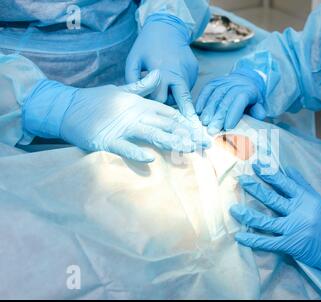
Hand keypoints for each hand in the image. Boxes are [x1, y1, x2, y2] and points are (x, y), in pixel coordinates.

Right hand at [23, 71, 209, 161]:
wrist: (67, 107)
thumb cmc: (96, 101)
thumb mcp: (121, 90)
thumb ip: (142, 86)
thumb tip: (158, 73)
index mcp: (140, 104)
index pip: (169, 114)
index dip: (187, 123)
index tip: (202, 133)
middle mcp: (135, 114)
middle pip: (166, 125)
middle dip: (187, 135)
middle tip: (204, 145)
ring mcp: (121, 126)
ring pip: (151, 134)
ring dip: (170, 142)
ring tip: (187, 149)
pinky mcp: (106, 139)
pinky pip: (123, 147)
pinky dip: (135, 152)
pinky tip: (149, 159)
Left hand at [125, 14, 197, 117]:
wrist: (167, 27)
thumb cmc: (146, 45)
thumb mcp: (134, 60)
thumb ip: (133, 81)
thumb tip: (137, 101)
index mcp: (162, 71)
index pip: (160, 99)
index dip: (154, 106)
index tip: (154, 116)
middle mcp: (178, 73)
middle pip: (182, 100)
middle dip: (185, 116)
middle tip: (190, 131)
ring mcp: (189, 71)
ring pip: (184, 94)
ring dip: (176, 98)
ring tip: (171, 96)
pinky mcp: (195, 70)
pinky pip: (187, 85)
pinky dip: (180, 88)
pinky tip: (173, 82)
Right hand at [195, 69, 265, 134]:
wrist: (245, 81)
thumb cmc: (251, 100)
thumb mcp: (258, 105)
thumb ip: (258, 110)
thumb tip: (259, 115)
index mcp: (248, 90)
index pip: (240, 99)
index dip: (233, 113)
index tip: (227, 127)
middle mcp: (235, 83)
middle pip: (225, 99)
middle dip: (218, 116)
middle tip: (212, 130)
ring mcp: (223, 81)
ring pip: (214, 94)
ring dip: (208, 110)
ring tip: (204, 123)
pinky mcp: (214, 82)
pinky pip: (206, 90)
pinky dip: (201, 101)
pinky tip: (197, 112)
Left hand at [230, 163, 320, 285]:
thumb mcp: (318, 200)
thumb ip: (302, 184)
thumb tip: (287, 168)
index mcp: (306, 199)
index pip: (284, 183)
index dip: (269, 174)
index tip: (256, 165)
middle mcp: (299, 212)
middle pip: (272, 199)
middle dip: (255, 188)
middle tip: (241, 179)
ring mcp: (294, 229)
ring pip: (266, 221)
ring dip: (248, 215)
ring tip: (233, 209)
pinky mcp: (290, 245)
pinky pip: (267, 242)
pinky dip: (252, 240)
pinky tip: (239, 237)